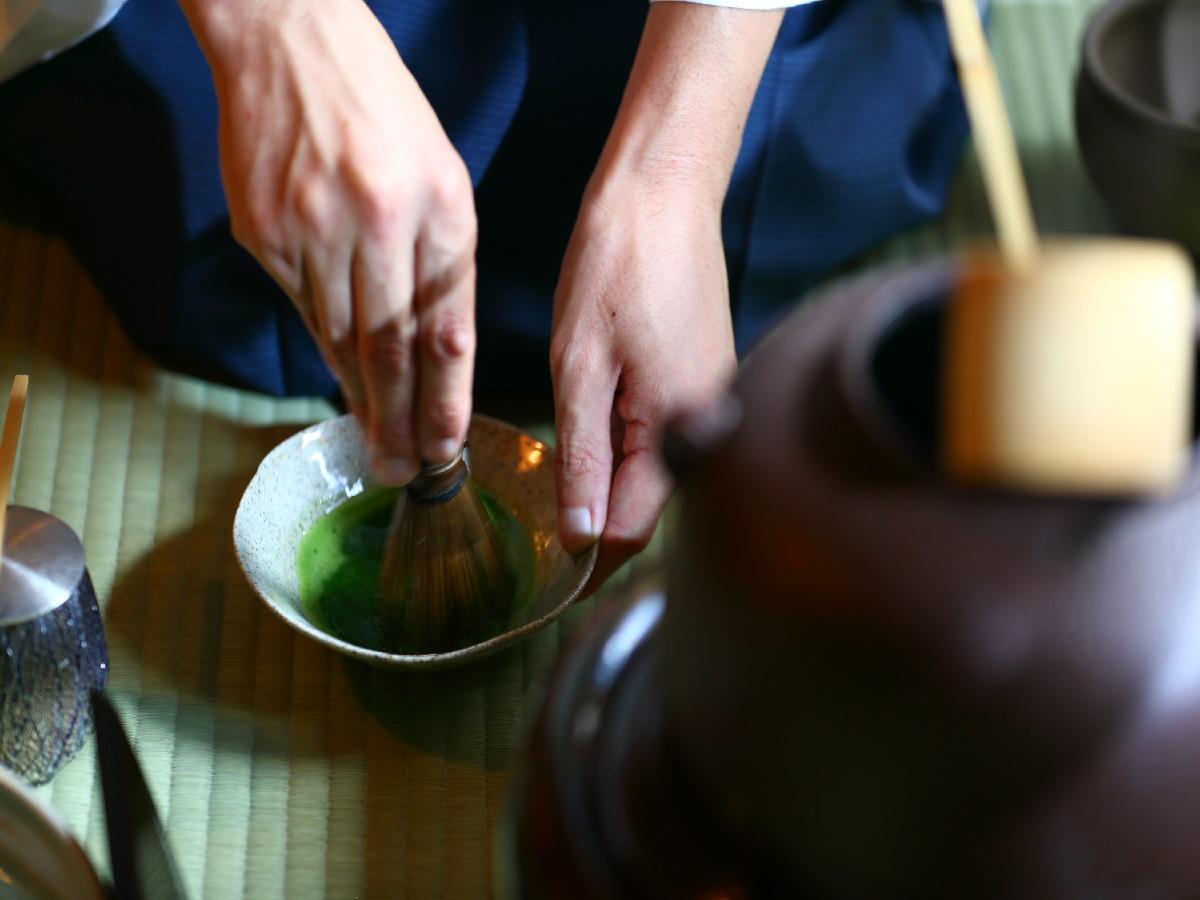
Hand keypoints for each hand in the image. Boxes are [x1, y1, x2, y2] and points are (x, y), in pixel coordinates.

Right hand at [181, 0, 475, 481]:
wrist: (288, 40)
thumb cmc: (380, 109)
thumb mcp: (441, 176)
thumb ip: (442, 262)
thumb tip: (433, 349)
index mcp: (438, 208)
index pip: (446, 328)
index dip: (446, 398)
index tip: (446, 447)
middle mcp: (377, 225)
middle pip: (390, 349)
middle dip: (399, 422)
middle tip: (403, 473)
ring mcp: (312, 231)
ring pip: (340, 340)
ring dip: (360, 399)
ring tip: (374, 445)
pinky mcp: (262, 234)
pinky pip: (300, 308)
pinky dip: (323, 348)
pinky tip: (337, 380)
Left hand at [551, 182, 735, 587]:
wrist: (665, 190)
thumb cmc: (620, 262)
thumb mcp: (581, 366)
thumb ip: (582, 457)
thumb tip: (578, 535)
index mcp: (683, 426)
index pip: (635, 525)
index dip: (592, 558)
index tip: (556, 584)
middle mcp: (713, 422)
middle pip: (652, 504)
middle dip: (602, 526)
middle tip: (550, 542)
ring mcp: (716, 399)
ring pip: (661, 471)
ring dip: (614, 488)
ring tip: (565, 495)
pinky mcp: (707, 377)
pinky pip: (669, 436)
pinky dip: (631, 449)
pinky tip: (598, 439)